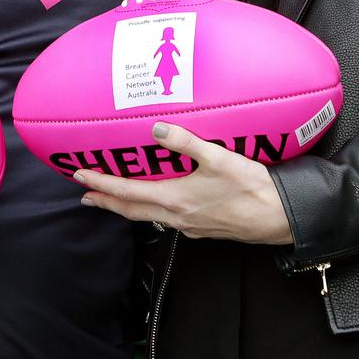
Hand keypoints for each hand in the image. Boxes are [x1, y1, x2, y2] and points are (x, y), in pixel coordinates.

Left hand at [75, 122, 292, 243]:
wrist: (279, 217)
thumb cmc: (251, 188)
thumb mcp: (218, 158)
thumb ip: (186, 142)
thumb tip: (156, 129)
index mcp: (175, 199)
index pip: (127, 192)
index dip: (101, 184)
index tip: (80, 178)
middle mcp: (177, 217)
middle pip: (131, 210)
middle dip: (106, 201)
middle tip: (85, 195)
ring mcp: (189, 226)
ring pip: (148, 216)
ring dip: (126, 207)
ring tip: (112, 200)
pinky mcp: (202, 228)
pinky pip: (166, 219)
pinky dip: (150, 210)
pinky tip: (156, 204)